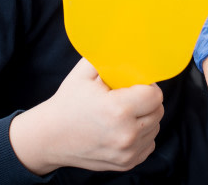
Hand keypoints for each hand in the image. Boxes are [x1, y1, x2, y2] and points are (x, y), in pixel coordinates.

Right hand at [10, 57, 162, 173]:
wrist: (50, 137)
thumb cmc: (68, 103)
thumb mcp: (84, 73)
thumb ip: (110, 57)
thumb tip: (128, 44)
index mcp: (118, 110)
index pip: (155, 95)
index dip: (147, 86)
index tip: (134, 84)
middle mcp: (126, 134)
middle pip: (158, 111)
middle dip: (147, 101)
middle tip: (128, 96)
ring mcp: (126, 152)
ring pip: (155, 127)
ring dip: (145, 118)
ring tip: (124, 112)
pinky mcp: (126, 164)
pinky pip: (149, 143)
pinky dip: (141, 135)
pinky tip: (123, 127)